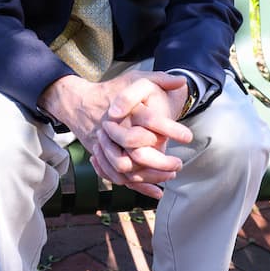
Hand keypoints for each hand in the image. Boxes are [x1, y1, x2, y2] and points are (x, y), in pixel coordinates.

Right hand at [39, 71, 192, 200]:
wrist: (81, 103)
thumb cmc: (114, 91)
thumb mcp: (137, 79)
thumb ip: (160, 79)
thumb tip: (182, 80)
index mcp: (126, 110)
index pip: (151, 120)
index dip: (171, 129)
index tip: (188, 136)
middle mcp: (114, 130)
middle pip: (138, 152)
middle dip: (161, 161)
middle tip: (179, 163)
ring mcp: (107, 147)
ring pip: (129, 170)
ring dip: (152, 176)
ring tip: (171, 174)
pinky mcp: (104, 159)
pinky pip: (121, 178)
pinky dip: (140, 187)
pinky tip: (158, 191)